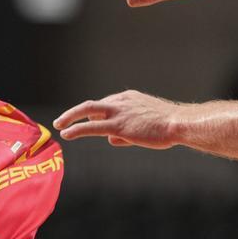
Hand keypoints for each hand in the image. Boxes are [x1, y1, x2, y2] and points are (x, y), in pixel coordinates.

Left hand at [53, 89, 181, 147]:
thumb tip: (111, 140)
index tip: (89, 123)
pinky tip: (67, 134)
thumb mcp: (146, 126)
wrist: (179, 124)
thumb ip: (126, 132)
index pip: (107, 105)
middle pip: (92, 105)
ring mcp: (119, 113)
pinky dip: (77, 129)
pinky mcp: (118, 126)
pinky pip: (92, 126)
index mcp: (129, 98)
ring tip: (58, 125)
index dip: (97, 116)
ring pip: (87, 110)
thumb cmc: (168, 127)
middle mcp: (121, 102)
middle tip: (62, 119)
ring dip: (70, 117)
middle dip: (75, 112)